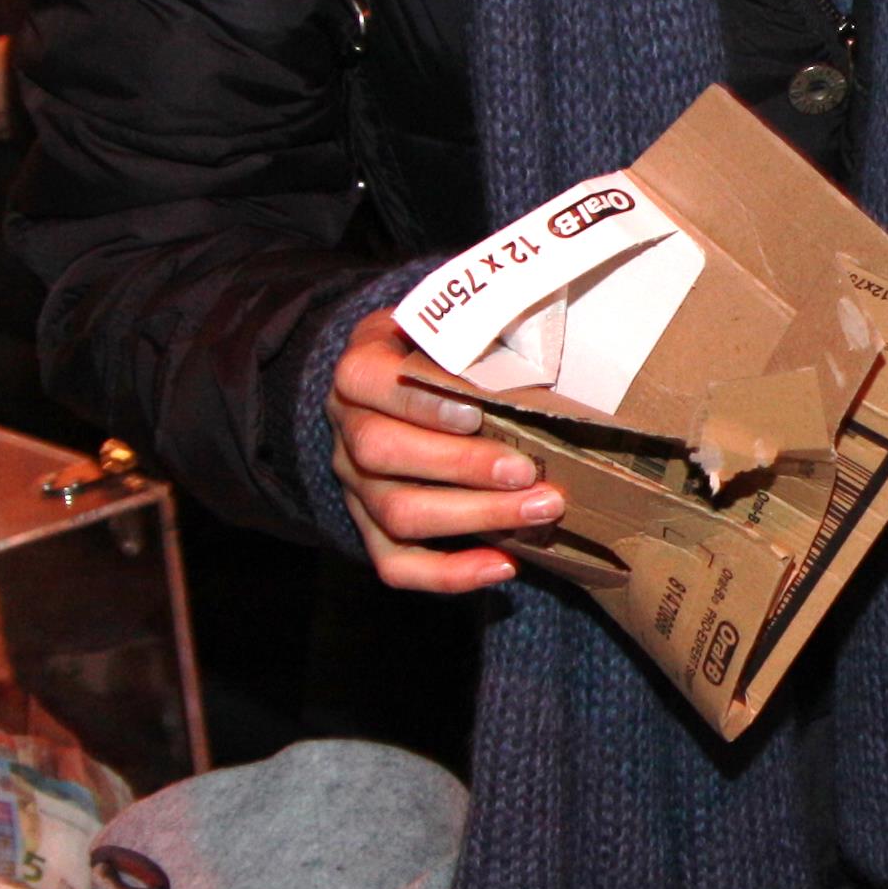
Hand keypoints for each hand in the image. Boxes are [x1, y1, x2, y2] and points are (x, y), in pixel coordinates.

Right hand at [326, 311, 572, 595]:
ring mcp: (356, 489)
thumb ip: (472, 326)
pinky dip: (451, 574)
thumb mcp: (444, 327)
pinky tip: (504, 566)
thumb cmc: (436, 357)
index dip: (421, 403)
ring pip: (398, 514)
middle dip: (463, 466)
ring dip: (475, 517)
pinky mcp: (371, 532)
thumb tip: (533, 314)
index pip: (370, 385)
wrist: (394, 394)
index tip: (478, 412)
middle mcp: (348, 433)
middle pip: (385, 455)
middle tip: (529, 472)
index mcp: (359, 374)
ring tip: (539, 510)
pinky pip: (397, 566)